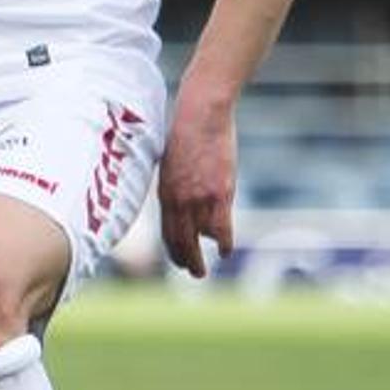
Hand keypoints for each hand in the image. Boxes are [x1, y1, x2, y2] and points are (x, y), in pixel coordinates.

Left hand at [158, 102, 236, 276]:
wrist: (201, 115)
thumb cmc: (186, 133)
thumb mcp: (171, 162)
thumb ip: (175, 184)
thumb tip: (179, 197)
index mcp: (164, 192)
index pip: (167, 230)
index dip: (172, 248)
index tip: (178, 259)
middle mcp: (178, 200)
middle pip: (179, 240)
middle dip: (184, 260)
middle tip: (192, 273)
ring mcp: (199, 199)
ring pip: (198, 239)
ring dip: (199, 258)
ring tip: (201, 272)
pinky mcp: (219, 193)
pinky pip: (220, 228)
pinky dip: (222, 243)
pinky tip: (224, 253)